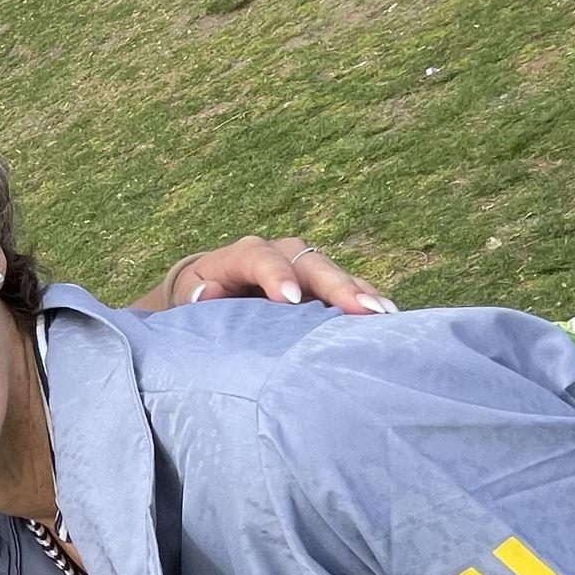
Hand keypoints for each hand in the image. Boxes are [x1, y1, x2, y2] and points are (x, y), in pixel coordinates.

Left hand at [145, 235, 395, 315]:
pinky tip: (387, 320)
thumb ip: (195, 297)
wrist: (207, 293)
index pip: (260, 258)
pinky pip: (346, 289)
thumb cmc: (196, 299)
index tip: (290, 300)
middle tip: (359, 309)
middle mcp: (278, 253)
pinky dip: (365, 301)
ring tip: (384, 316)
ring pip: (334, 274)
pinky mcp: (319, 284)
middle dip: (335, 285)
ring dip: (360, 293)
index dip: (276, 276)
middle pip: (309, 262)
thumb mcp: (187, 298)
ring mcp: (302, 266)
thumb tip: (206, 294)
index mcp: (240, 255)